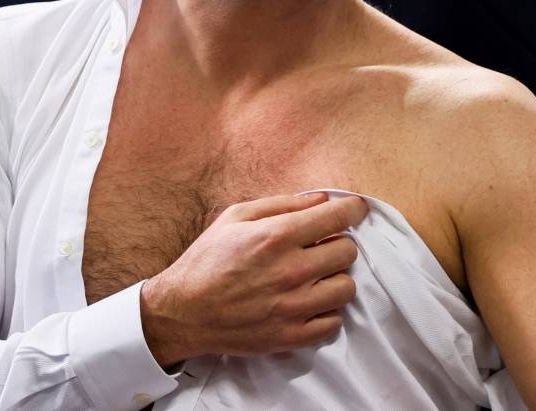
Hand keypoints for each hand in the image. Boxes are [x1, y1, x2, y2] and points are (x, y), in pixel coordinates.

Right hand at [140, 192, 368, 364]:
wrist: (182, 312)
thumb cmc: (207, 260)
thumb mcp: (235, 216)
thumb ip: (282, 204)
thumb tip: (322, 199)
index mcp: (276, 237)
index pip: (339, 217)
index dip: (353, 209)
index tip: (354, 210)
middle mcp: (290, 271)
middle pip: (348, 252)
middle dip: (338, 243)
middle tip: (322, 246)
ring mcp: (292, 308)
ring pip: (347, 288)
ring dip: (335, 278)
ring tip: (316, 277)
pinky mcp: (290, 337)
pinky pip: (333, 322)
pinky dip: (326, 312)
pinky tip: (309, 303)